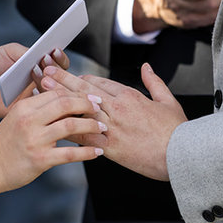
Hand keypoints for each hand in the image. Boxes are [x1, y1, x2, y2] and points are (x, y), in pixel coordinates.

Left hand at [0, 45, 69, 117]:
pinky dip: (40, 98)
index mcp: (38, 66)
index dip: (60, 57)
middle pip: (60, 79)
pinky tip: (36, 89)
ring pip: (52, 93)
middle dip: (57, 69)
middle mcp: (39, 82)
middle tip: (45, 60)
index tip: (54, 50)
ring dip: (48, 82)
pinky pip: (38, 108)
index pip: (59, 64)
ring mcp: (33, 96)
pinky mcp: (24, 109)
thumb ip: (29, 53)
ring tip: (36, 72)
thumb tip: (46, 55)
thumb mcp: (11, 51)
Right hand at [0, 89, 105, 194]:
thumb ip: (38, 107)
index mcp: (24, 106)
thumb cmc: (6, 142)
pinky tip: (98, 152)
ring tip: (102, 128)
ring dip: (91, 126)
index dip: (77, 93)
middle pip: (66, 104)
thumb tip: (65, 98)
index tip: (91, 97)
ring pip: (71, 125)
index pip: (56, 92)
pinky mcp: (41, 159)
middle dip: (87, 104)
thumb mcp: (17, 117)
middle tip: (101, 109)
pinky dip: (87, 152)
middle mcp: (30, 120)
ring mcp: (35, 139)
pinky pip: (70, 154)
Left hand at [41, 62, 183, 180]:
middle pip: (84, 90)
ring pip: (79, 108)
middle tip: (45, 70)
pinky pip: (84, 135)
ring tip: (41, 89)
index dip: (80, 78)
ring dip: (59, 98)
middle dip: (62, 79)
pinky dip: (68, 128)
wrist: (181, 156)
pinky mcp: (110, 147)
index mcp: (130, 96)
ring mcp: (112, 127)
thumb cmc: (177, 131)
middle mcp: (118, 108)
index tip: (68, 74)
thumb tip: (146, 66)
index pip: (99, 82)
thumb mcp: (168, 101)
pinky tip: (53, 123)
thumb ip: (154, 82)